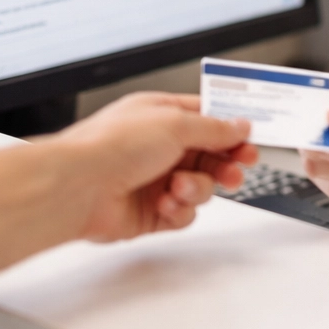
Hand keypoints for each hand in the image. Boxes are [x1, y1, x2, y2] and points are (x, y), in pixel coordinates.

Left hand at [50, 92, 257, 241]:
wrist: (76, 188)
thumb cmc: (111, 146)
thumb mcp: (175, 123)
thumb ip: (214, 128)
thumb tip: (240, 125)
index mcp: (160, 116)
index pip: (207, 119)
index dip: (232, 129)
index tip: (252, 139)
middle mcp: (158, 147)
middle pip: (210, 155)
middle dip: (226, 163)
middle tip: (238, 167)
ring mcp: (155, 180)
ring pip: (201, 187)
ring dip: (198, 188)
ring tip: (180, 187)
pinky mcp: (151, 212)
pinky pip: (185, 213)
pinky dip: (181, 210)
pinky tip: (165, 203)